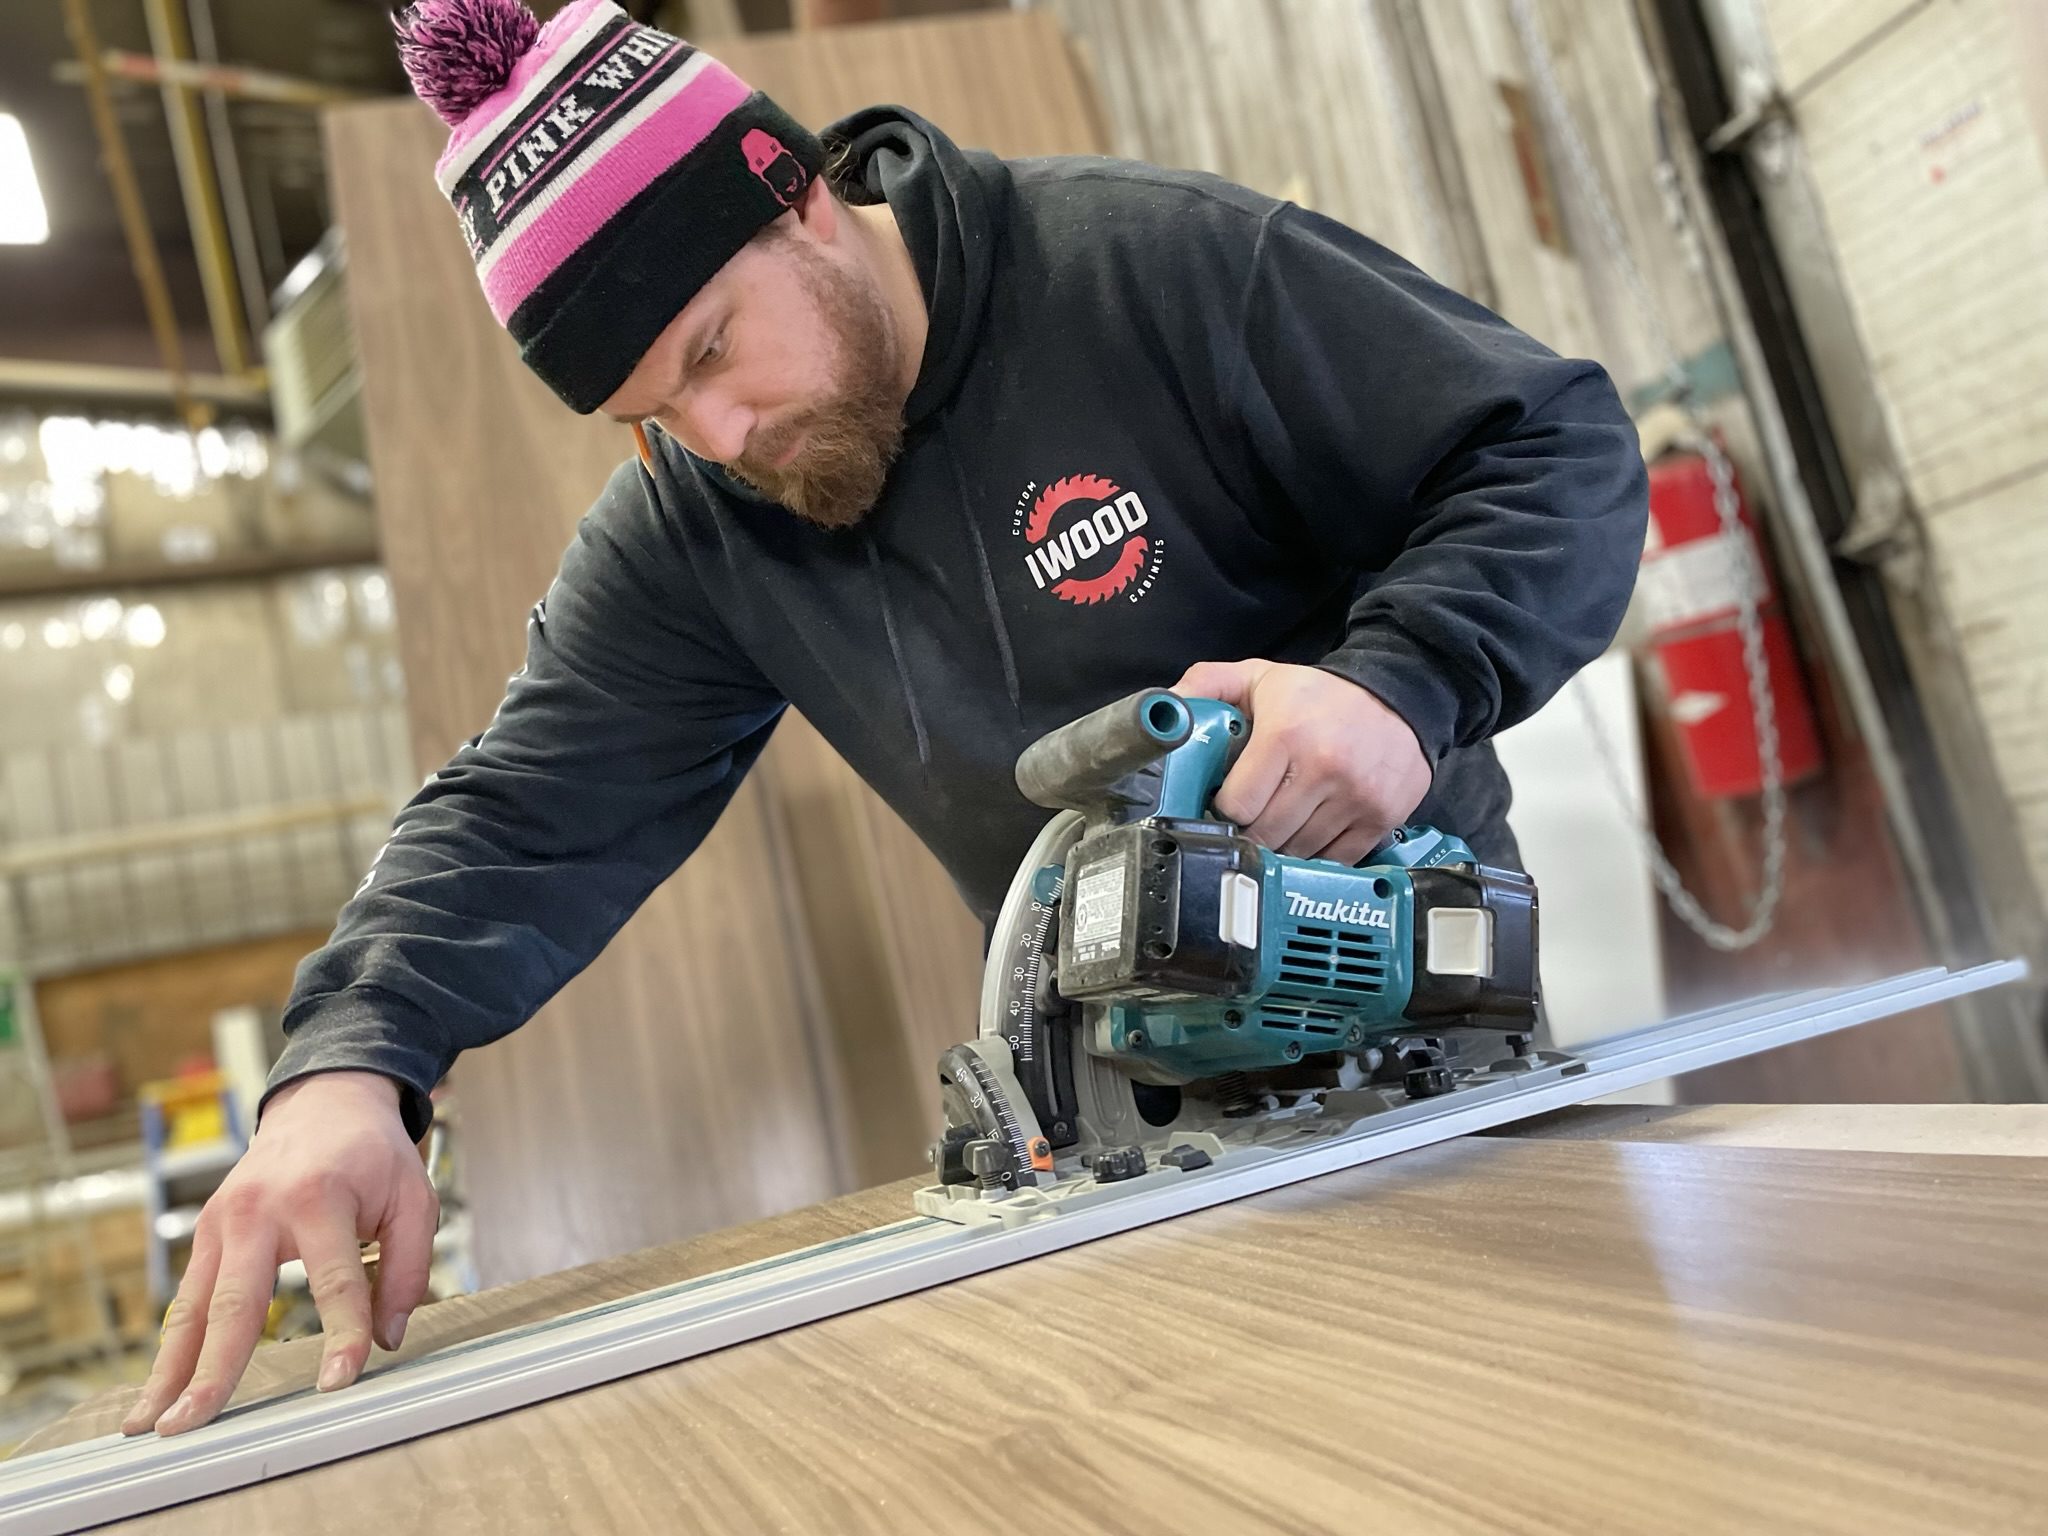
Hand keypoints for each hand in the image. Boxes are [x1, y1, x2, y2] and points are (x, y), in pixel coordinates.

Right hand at [123, 1071, 438, 1436]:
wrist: (326, 1103)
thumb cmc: (372, 1154)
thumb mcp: (413, 1198)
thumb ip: (409, 1269)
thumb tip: (388, 1338)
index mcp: (317, 1197)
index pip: (333, 1283)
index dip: (342, 1335)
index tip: (339, 1382)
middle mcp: (257, 1210)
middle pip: (235, 1303)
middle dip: (213, 1370)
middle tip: (193, 1422)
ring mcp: (222, 1221)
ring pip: (193, 1307)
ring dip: (170, 1369)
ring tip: (150, 1423)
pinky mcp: (207, 1232)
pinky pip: (188, 1297)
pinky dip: (174, 1344)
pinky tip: (162, 1386)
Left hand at [1175, 658, 1430, 865]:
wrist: (1401, 696)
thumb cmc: (1322, 695)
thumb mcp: (1262, 676)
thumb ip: (1208, 685)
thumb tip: (1166, 707)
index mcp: (1286, 734)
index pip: (1237, 804)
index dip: (1223, 810)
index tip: (1223, 805)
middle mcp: (1324, 768)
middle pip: (1265, 835)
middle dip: (1248, 833)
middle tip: (1247, 820)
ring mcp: (1355, 797)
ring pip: (1298, 852)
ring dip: (1281, 847)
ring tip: (1278, 824)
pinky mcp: (1380, 818)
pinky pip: (1334, 860)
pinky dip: (1316, 855)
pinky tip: (1309, 833)